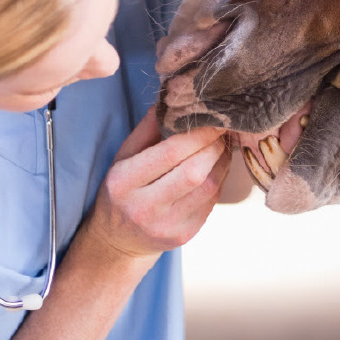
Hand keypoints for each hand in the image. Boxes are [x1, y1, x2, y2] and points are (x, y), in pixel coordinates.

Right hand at [84, 115, 229, 260]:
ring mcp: (166, 226)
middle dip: (214, 146)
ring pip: (209, 188)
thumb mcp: (123, 157)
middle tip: (221, 130)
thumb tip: (172, 98)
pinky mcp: (184, 236)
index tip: (214, 118)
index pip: (170, 153)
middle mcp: (143, 208)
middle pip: (194, 172)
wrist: (118, 241)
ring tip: (221, 146)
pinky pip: (211, 202)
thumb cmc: (122, 190)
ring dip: (222, 162)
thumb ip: (147, 128)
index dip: (198, 133)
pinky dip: (219, 180)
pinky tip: (215, 168)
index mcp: (124, 182)